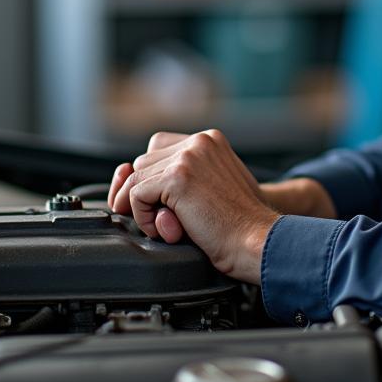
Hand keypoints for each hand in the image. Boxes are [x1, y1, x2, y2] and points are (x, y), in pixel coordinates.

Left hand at [109, 129, 277, 283]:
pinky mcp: (177, 177)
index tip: (155, 203)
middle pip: (143, 162)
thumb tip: (125, 173)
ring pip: (136, 178)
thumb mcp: (210, 189)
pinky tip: (169, 230)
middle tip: (164, 221)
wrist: (257, 241)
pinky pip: (136, 194)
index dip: (150, 177)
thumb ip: (179, 177)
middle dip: (143, 193)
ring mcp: (188, 157)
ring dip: (144, 207)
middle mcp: (199, 142)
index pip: (159, 148)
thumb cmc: (238, 224)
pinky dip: (143, 217)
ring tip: (170, 227)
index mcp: (210, 140)